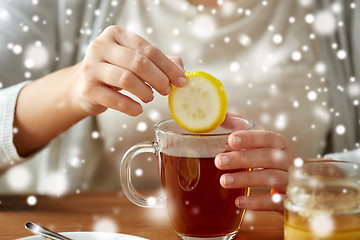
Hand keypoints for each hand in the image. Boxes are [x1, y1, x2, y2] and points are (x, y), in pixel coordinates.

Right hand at [70, 25, 185, 116]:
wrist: (82, 86)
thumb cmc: (114, 71)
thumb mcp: (134, 60)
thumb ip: (158, 62)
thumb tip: (180, 69)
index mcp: (116, 34)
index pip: (148, 49)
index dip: (168, 67)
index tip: (181, 81)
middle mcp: (101, 47)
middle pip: (138, 63)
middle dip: (159, 79)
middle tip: (167, 90)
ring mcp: (91, 68)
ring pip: (126, 79)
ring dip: (145, 92)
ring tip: (150, 97)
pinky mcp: (88, 90)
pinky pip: (115, 100)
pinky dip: (131, 107)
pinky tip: (138, 109)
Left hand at [215, 129, 299, 211]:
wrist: (299, 186)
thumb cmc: (272, 160)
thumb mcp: (261, 143)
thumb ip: (242, 128)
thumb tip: (222, 116)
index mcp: (281, 145)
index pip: (268, 137)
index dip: (250, 138)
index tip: (231, 139)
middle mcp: (288, 161)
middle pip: (268, 157)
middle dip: (243, 159)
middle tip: (219, 161)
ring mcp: (291, 181)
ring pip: (271, 179)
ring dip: (246, 179)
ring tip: (224, 181)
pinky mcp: (289, 201)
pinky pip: (274, 202)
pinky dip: (256, 202)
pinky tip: (238, 201)